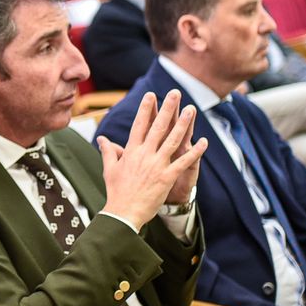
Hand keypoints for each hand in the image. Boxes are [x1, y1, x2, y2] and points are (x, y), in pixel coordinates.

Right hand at [99, 90, 207, 228]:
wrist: (123, 212)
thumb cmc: (116, 192)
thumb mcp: (110, 169)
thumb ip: (108, 151)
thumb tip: (102, 138)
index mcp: (131, 151)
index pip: (140, 125)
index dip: (146, 109)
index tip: (151, 95)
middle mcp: (144, 155)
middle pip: (158, 127)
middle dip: (167, 108)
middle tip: (175, 93)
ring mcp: (156, 165)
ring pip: (172, 140)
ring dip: (183, 124)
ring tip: (191, 109)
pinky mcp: (166, 177)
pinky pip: (183, 162)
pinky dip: (194, 152)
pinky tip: (204, 142)